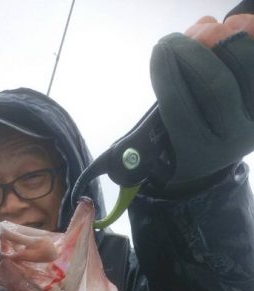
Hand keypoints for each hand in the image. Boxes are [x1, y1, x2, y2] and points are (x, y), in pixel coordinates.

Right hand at [150, 13, 253, 184]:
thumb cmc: (181, 138)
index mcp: (199, 151)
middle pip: (217, 88)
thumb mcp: (161, 134)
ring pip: (245, 68)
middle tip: (174, 38)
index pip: (181, 111)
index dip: (168, 75)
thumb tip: (168, 56)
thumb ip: (159, 101)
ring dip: (222, 40)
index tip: (158, 49)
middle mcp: (233, 139)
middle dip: (193, 53)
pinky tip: (233, 26)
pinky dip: (248, 34)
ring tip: (205, 30)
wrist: (218, 149)